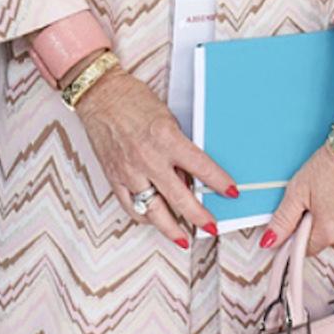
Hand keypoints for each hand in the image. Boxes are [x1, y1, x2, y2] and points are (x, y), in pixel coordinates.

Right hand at [75, 70, 236, 247]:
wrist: (101, 95)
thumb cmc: (133, 100)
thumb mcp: (167, 119)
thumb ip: (178, 148)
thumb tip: (189, 175)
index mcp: (166, 138)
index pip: (201, 167)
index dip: (219, 182)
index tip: (232, 193)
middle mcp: (148, 158)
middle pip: (179, 198)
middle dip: (199, 217)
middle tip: (212, 227)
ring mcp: (129, 171)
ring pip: (154, 211)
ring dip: (171, 228)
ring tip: (183, 238)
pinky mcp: (114, 177)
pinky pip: (131, 206)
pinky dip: (145, 217)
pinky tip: (155, 220)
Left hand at [262, 125, 333, 253]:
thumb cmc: (332, 164)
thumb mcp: (298, 190)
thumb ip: (283, 220)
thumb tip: (270, 240)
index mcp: (328, 231)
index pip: (307, 249)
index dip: (301, 234)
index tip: (302, 220)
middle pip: (326, 242)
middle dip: (320, 227)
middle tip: (319, 202)